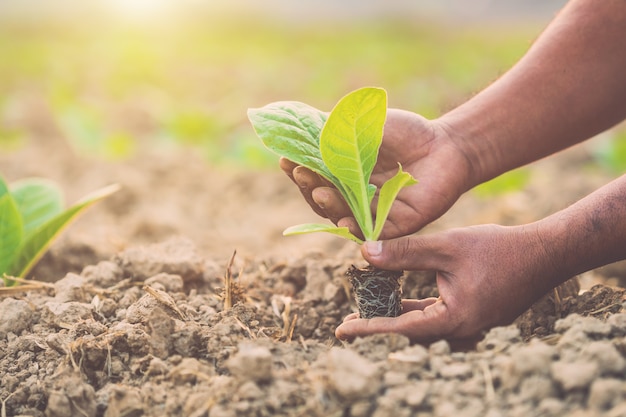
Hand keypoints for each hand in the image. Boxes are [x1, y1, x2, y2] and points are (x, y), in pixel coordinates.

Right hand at [280, 109, 473, 238]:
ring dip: (327, 206)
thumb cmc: (405, 132)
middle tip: (300, 172)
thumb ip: (331, 131)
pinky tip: (342, 222)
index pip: (313, 178)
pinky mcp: (393, 227)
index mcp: (343, 175)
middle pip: (322, 199)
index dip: (298, 171)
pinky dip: (355, 230)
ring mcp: (372, 214)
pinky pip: (370, 234)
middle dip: (308, 187)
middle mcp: (353, 197)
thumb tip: (295, 127)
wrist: (447, 145)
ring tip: (320, 191)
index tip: (284, 159)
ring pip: (341, 216)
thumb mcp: (361, 126)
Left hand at [335, 223, 564, 342]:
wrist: (544, 253)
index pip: (401, 328)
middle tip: (347, 323)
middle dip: (378, 325)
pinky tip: (397, 299)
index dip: (369, 329)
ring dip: (395, 317)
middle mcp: (461, 329)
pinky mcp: (473, 315)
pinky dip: (415, 308)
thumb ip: (406, 251)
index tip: (342, 332)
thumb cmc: (498, 248)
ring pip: (422, 325)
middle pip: (409, 332)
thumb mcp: (447, 246)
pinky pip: (436, 316)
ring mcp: (469, 324)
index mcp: (455, 319)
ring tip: (364, 313)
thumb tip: (366, 251)